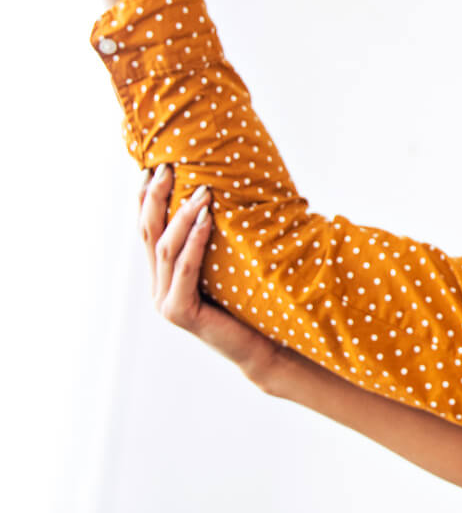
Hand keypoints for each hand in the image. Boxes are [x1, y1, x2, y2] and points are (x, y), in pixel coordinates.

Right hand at [139, 166, 283, 384]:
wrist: (264, 344)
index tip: (152, 168)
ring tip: (201, 191)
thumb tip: (223, 193)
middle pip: (148, 233)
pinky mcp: (179, 312)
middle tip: (167, 168)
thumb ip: (215, 239)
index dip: (145, 199)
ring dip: (183, 215)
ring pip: (165, 248)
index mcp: (164, 274)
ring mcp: (165, 301)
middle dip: (156, 198)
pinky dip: (195, 242)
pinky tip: (207, 220)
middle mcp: (158, 287)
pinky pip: (185, 269)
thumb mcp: (228, 263)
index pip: (147, 230)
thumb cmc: (252, 300)